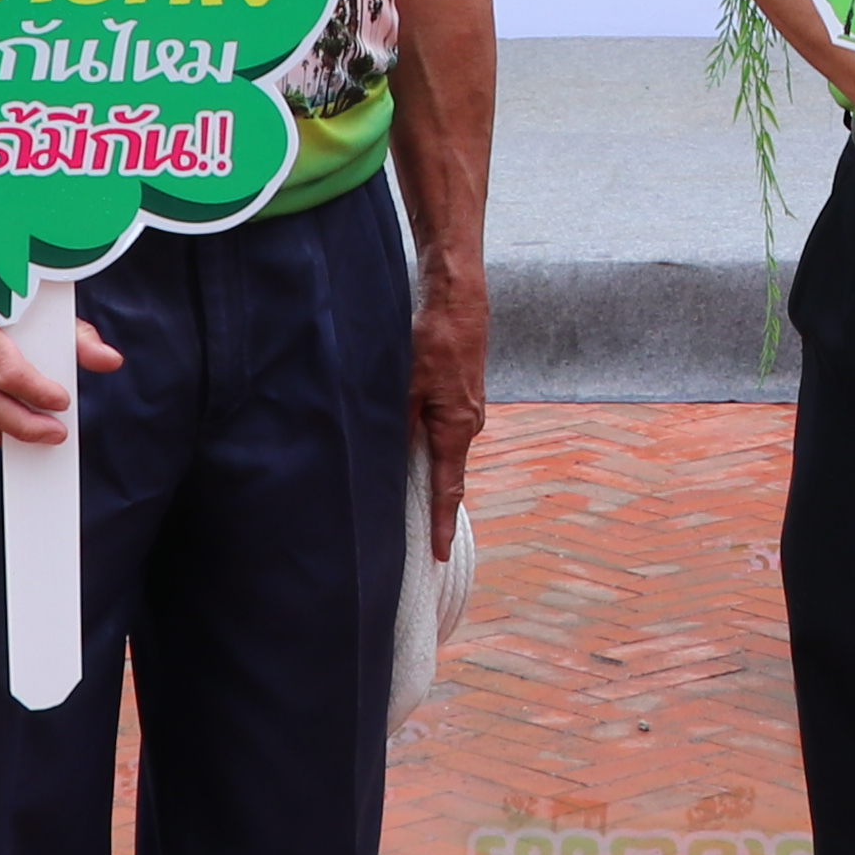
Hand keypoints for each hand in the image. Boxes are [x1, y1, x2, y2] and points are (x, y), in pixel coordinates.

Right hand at [0, 275, 113, 449]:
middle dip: (25, 426)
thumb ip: (78, 335)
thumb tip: (110, 361)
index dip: (36, 392)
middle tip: (57, 435)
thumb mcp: (41, 302)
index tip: (63, 403)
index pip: (5, 369)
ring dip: (6, 435)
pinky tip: (9, 433)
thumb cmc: (4, 294)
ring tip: (38, 436)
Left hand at [412, 262, 488, 549]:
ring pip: (444, 449)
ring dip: (427, 469)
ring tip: (405, 493)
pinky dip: (430, 444)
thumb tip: (385, 458)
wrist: (459, 300)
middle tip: (415, 534)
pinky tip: (410, 443)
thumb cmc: (434, 338)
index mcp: (456, 428)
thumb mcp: (406, 384)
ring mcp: (469, 409)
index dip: (442, 523)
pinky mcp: (463, 395)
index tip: (440, 553)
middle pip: (447, 473)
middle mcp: (469, 424)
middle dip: (432, 502)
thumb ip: (398, 423)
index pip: (449, 488)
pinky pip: (445, 430)